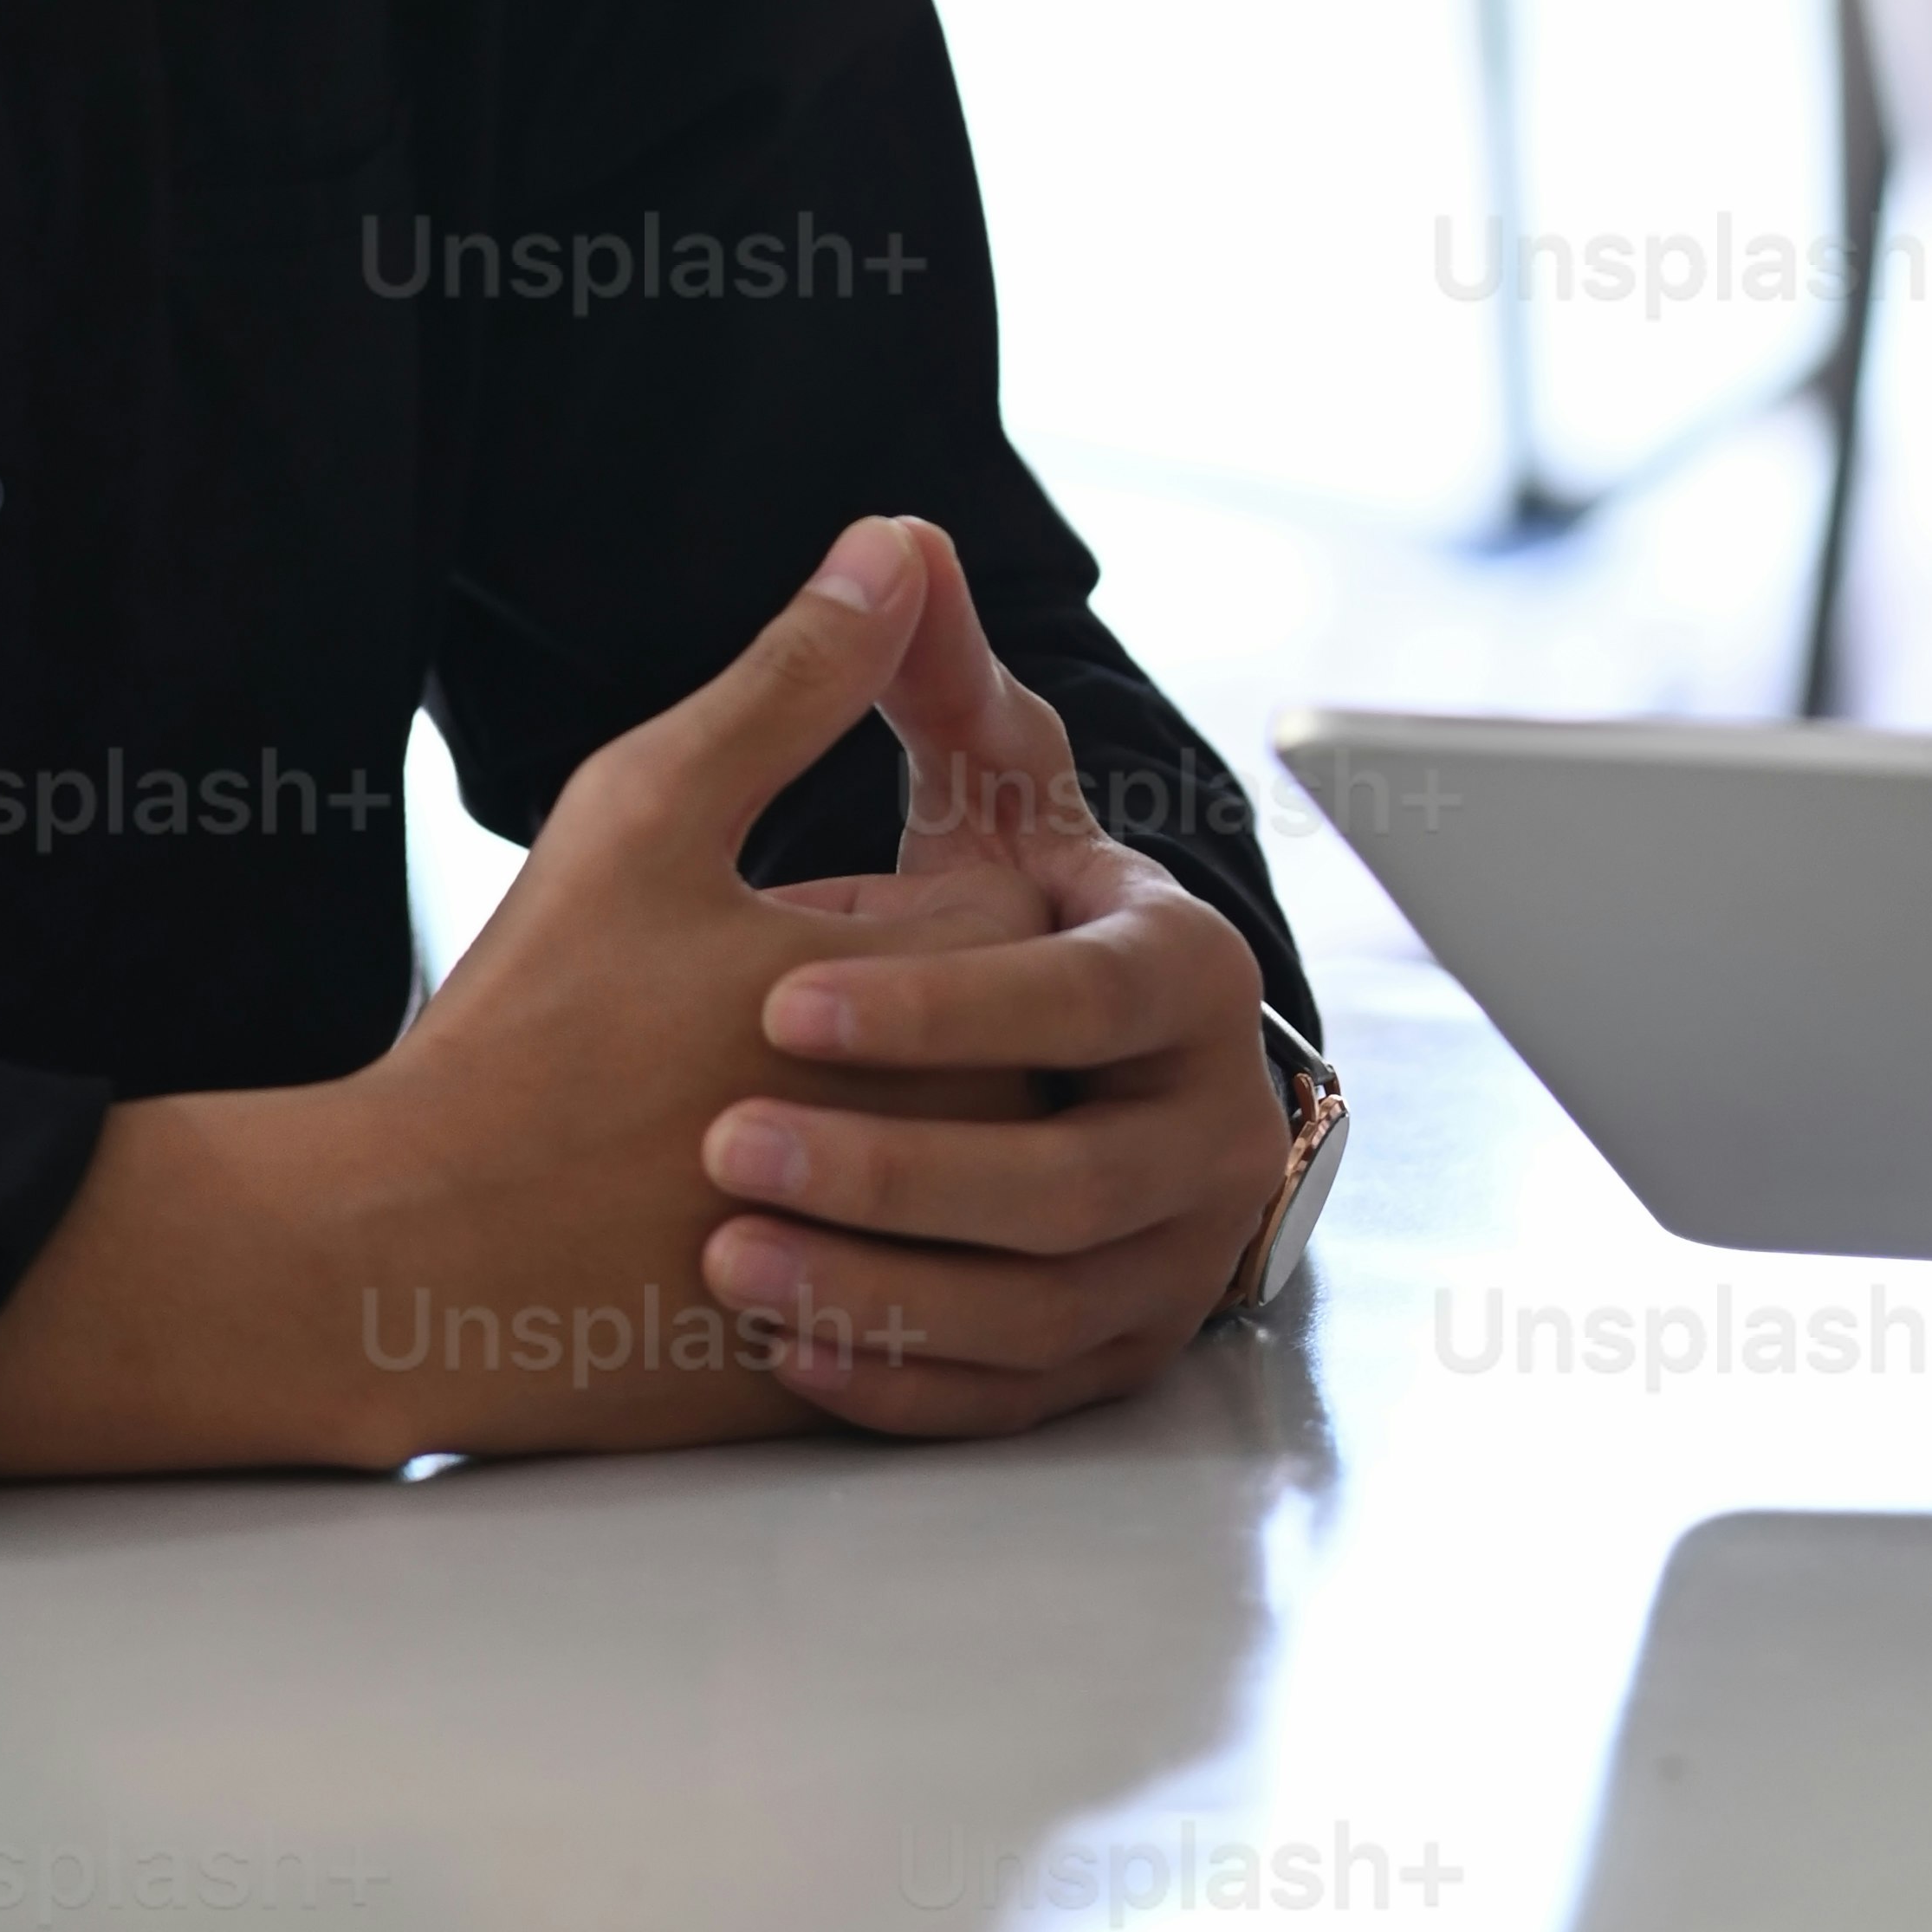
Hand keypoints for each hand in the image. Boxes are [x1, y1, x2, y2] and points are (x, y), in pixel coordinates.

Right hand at [0, 517, 1045, 1478]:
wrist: (406, 1261)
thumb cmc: (527, 1029)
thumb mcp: (653, 807)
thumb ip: (795, 676)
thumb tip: (896, 547)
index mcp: (943, 990)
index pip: (1011, 900)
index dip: (884, 898)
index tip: (768, 929)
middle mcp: (966, 1143)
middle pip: (994, 1036)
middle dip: (890, 1019)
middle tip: (726, 1037)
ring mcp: (920, 1274)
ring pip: (955, 1166)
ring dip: (869, 1135)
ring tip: (704, 1132)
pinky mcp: (857, 1386)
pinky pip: (903, 1294)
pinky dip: (832, 1255)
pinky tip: (701, 1229)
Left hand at [687, 516, 1300, 1437]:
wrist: (1039, 1079)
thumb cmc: (982, 915)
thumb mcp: (966, 794)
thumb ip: (927, 677)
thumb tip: (893, 537)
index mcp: (1190, 975)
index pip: (1092, 995)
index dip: (941, 1000)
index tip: (778, 997)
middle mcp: (1208, 1124)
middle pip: (1071, 1181)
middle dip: (892, 1165)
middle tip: (725, 1141)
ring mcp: (1166, 1257)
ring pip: (1036, 1308)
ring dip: (875, 1283)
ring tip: (724, 1247)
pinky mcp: (1102, 1357)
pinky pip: (1006, 1393)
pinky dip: (894, 1373)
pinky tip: (776, 1330)